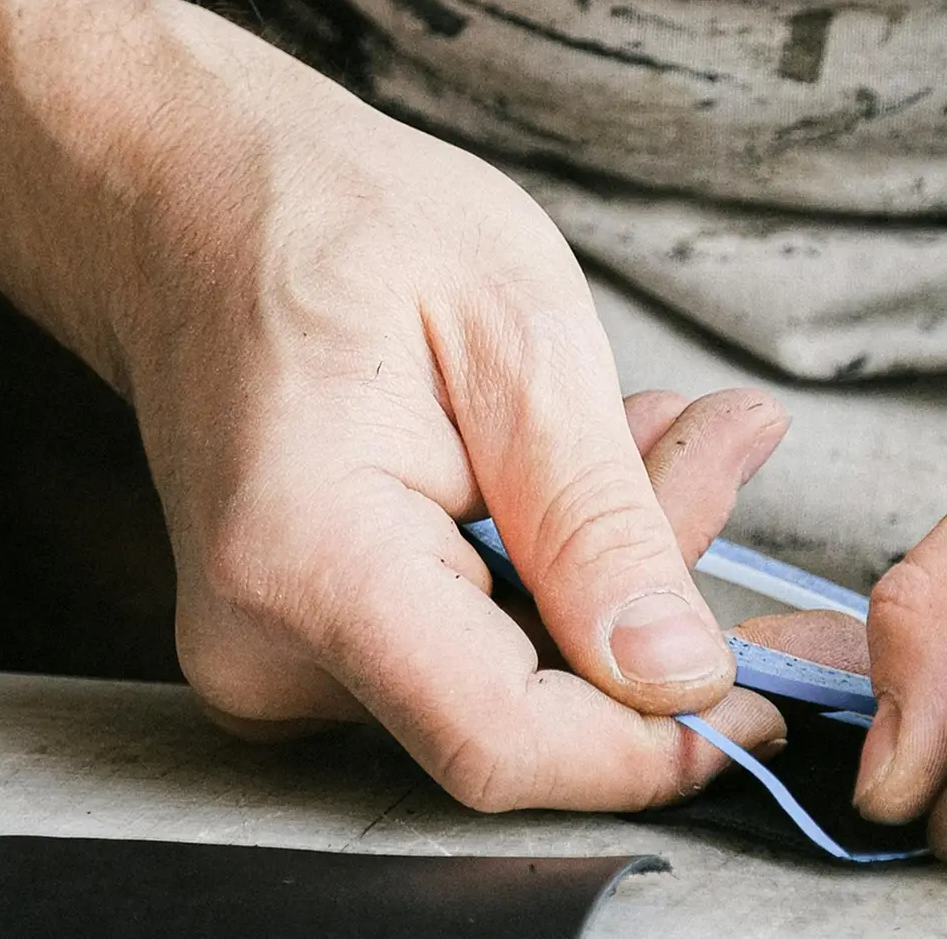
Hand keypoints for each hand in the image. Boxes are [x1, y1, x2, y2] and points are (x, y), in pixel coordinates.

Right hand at [108, 106, 788, 809]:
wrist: (186, 200)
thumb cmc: (326, 224)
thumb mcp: (514, 330)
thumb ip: (598, 521)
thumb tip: (679, 675)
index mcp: (308, 560)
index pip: (503, 742)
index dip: (653, 745)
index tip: (761, 692)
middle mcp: (263, 647)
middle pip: (522, 713)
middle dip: (652, 608)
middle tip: (718, 441)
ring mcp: (269, 660)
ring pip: (508, 683)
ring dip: (609, 573)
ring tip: (657, 424)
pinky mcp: (296, 652)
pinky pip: (463, 654)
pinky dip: (545, 573)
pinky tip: (571, 464)